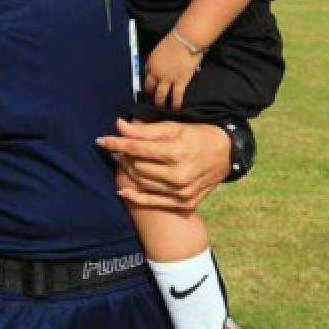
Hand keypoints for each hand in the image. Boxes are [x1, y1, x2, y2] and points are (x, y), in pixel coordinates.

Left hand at [96, 118, 230, 210]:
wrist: (227, 155)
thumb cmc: (199, 136)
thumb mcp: (174, 127)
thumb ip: (145, 130)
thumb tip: (119, 126)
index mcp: (176, 152)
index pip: (136, 148)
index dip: (115, 143)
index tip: (101, 140)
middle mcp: (178, 174)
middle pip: (137, 166)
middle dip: (123, 156)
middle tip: (117, 149)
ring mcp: (181, 191)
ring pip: (142, 183)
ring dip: (128, 172)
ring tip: (125, 162)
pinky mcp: (183, 203)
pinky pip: (151, 202)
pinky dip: (134, 197)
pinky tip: (123, 190)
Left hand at [143, 34, 202, 111]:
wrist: (186, 40)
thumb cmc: (174, 40)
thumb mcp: (159, 49)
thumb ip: (156, 60)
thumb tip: (157, 66)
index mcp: (150, 64)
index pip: (146, 76)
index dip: (147, 82)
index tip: (149, 87)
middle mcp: (156, 74)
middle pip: (151, 87)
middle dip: (151, 94)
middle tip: (152, 100)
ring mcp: (168, 79)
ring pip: (161, 95)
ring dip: (160, 102)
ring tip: (161, 108)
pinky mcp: (180, 82)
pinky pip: (176, 96)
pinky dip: (175, 104)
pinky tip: (175, 109)